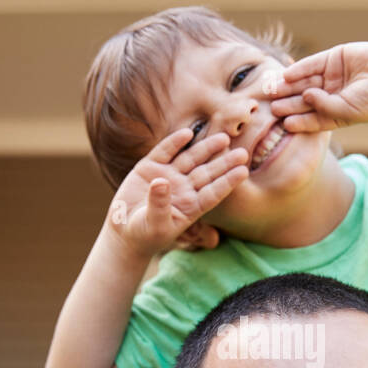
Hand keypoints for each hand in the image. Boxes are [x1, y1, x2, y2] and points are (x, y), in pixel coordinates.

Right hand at [108, 128, 247, 259]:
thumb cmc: (144, 234)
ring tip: (224, 138)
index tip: (243, 172)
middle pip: (207, 173)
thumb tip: (162, 181)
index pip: (213, 193)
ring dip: (206, 148)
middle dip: (224, 162)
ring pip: (191, 159)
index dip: (228, 182)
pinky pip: (165, 151)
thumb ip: (159, 205)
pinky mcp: (151, 167)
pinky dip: (175, 142)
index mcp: (191, 207)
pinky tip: (188, 133)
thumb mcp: (153, 224)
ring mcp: (168, 176)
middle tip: (244, 153)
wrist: (123, 230)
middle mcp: (183, 189)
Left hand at [266, 41, 367, 132]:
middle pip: (305, 101)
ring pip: (305, 82)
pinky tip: (285, 76)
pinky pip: (312, 64)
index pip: (313, 120)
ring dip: (289, 87)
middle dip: (289, 104)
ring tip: (273, 92)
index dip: (299, 122)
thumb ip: (325, 107)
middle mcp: (333, 95)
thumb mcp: (349, 111)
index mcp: (338, 114)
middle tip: (271, 108)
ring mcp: (333, 76)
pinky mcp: (334, 58)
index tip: (284, 125)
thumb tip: (304, 96)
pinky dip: (299, 69)